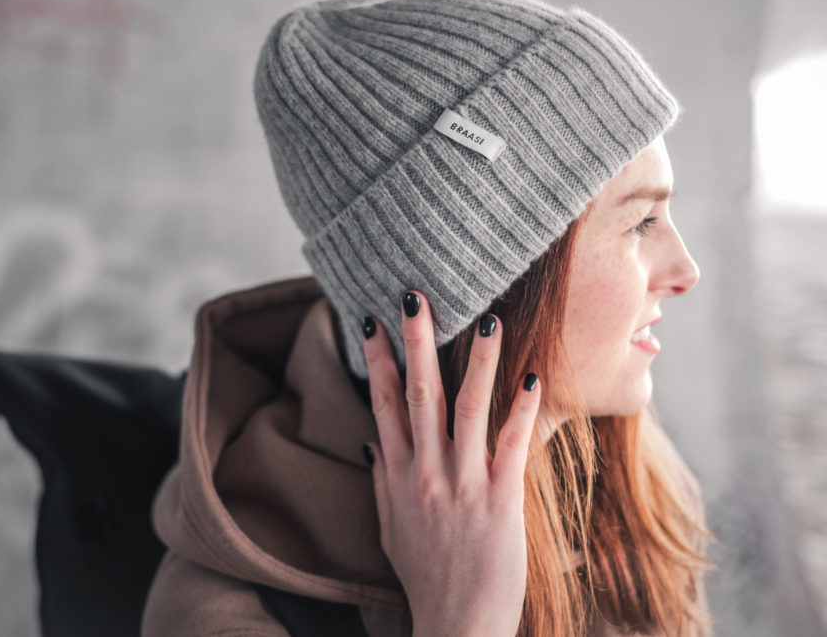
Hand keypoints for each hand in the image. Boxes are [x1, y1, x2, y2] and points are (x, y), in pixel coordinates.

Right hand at [361, 290, 540, 636]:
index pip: (382, 405)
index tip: (371, 322)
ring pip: (466, 409)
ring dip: (476, 361)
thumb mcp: (389, 529)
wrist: (456, 624)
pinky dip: (521, 409)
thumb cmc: (424, 577)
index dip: (376, 361)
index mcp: (397, 477)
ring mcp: (462, 485)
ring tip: (486, 319)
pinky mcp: (500, 500)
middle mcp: (425, 474)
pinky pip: (511, 444)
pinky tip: (531, 376)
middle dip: (415, 343)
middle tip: (415, 298)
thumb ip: (381, 481)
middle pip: (418, 396)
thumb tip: (371, 439)